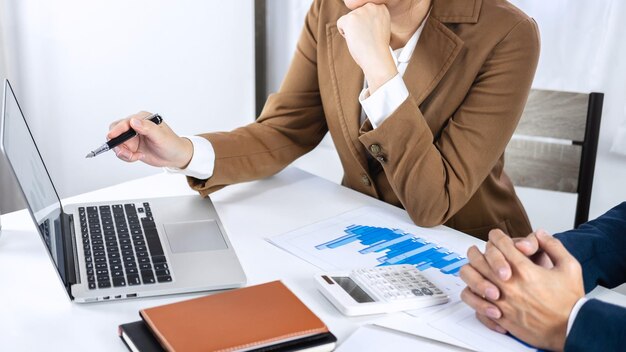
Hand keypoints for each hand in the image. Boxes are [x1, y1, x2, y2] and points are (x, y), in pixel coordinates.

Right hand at [108, 111, 192, 168]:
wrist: (175, 156)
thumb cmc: (171, 144)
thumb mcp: (161, 137)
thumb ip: (147, 128)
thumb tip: (133, 121)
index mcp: (143, 118)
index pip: (124, 122)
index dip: (117, 130)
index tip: (111, 137)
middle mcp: (135, 126)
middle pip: (116, 132)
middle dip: (118, 143)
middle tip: (126, 153)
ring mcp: (133, 137)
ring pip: (117, 144)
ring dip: (123, 152)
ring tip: (135, 156)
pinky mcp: (132, 146)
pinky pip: (122, 152)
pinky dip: (127, 157)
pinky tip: (138, 156)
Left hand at [337, 3, 396, 92]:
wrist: (377, 58)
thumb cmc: (378, 48)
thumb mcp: (381, 27)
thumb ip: (372, 19)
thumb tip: (361, 18)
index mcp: (381, 8)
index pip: (365, 11)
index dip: (366, 24)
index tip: (371, 33)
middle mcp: (371, 7)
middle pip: (356, 14)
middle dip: (358, 26)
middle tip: (367, 37)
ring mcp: (360, 12)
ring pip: (348, 19)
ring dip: (352, 30)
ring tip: (362, 39)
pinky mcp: (350, 18)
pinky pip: (340, 23)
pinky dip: (344, 33)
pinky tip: (355, 39)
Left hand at [461, 230, 583, 350]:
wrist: (572, 329)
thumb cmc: (570, 301)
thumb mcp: (570, 267)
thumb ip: (553, 246)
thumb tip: (540, 233)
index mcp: (525, 270)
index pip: (501, 244)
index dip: (496, 236)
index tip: (496, 236)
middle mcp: (510, 285)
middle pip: (479, 259)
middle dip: (478, 250)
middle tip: (479, 249)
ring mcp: (502, 301)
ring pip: (472, 280)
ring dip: (472, 271)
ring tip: (474, 268)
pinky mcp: (500, 316)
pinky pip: (476, 303)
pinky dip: (474, 295)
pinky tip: (478, 291)